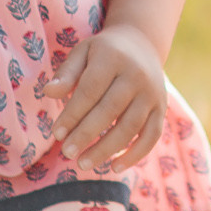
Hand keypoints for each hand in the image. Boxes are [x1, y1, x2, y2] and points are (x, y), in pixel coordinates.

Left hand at [44, 25, 167, 171]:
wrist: (142, 43)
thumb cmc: (104, 52)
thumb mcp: (83, 52)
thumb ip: (66, 73)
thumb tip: (48, 92)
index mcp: (112, 58)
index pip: (90, 90)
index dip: (72, 114)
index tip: (56, 134)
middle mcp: (136, 75)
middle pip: (110, 110)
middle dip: (86, 135)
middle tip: (67, 153)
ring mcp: (152, 93)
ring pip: (130, 127)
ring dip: (106, 149)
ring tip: (83, 163)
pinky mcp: (161, 109)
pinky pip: (151, 136)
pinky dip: (135, 154)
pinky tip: (115, 167)